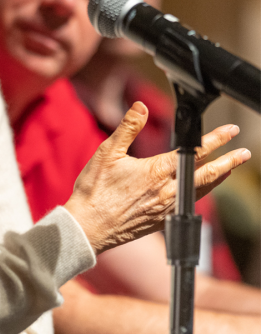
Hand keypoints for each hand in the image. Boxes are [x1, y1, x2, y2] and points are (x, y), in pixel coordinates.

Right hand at [65, 101, 249, 254]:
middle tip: (244, 153)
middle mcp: (167, 191)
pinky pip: (189, 204)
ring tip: (228, 170)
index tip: (230, 131)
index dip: (215, 140)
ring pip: (200, 191)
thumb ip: (128, 128)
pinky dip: (200, 194)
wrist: (89, 227)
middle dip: (228, 162)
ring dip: (217, 178)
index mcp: (156, 171)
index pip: (194, 152)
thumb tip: (141, 107)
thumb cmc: (95, 190)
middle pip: (207, 175)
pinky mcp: (161, 220)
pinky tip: (198, 192)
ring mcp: (167, 208)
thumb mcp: (107, 152)